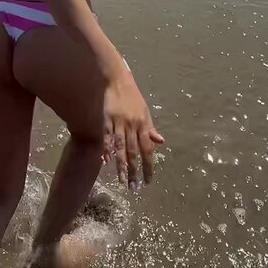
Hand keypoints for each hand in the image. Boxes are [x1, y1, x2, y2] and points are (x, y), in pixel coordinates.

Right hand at [103, 72, 163, 187]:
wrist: (116, 80)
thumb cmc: (132, 97)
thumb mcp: (145, 111)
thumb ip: (150, 128)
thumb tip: (161, 142)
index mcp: (143, 124)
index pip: (147, 149)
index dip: (148, 165)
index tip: (148, 180)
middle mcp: (132, 125)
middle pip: (133, 152)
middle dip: (135, 170)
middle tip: (135, 187)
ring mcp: (118, 123)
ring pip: (120, 148)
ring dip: (121, 165)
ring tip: (122, 180)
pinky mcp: (106, 120)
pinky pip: (107, 137)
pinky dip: (106, 149)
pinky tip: (106, 162)